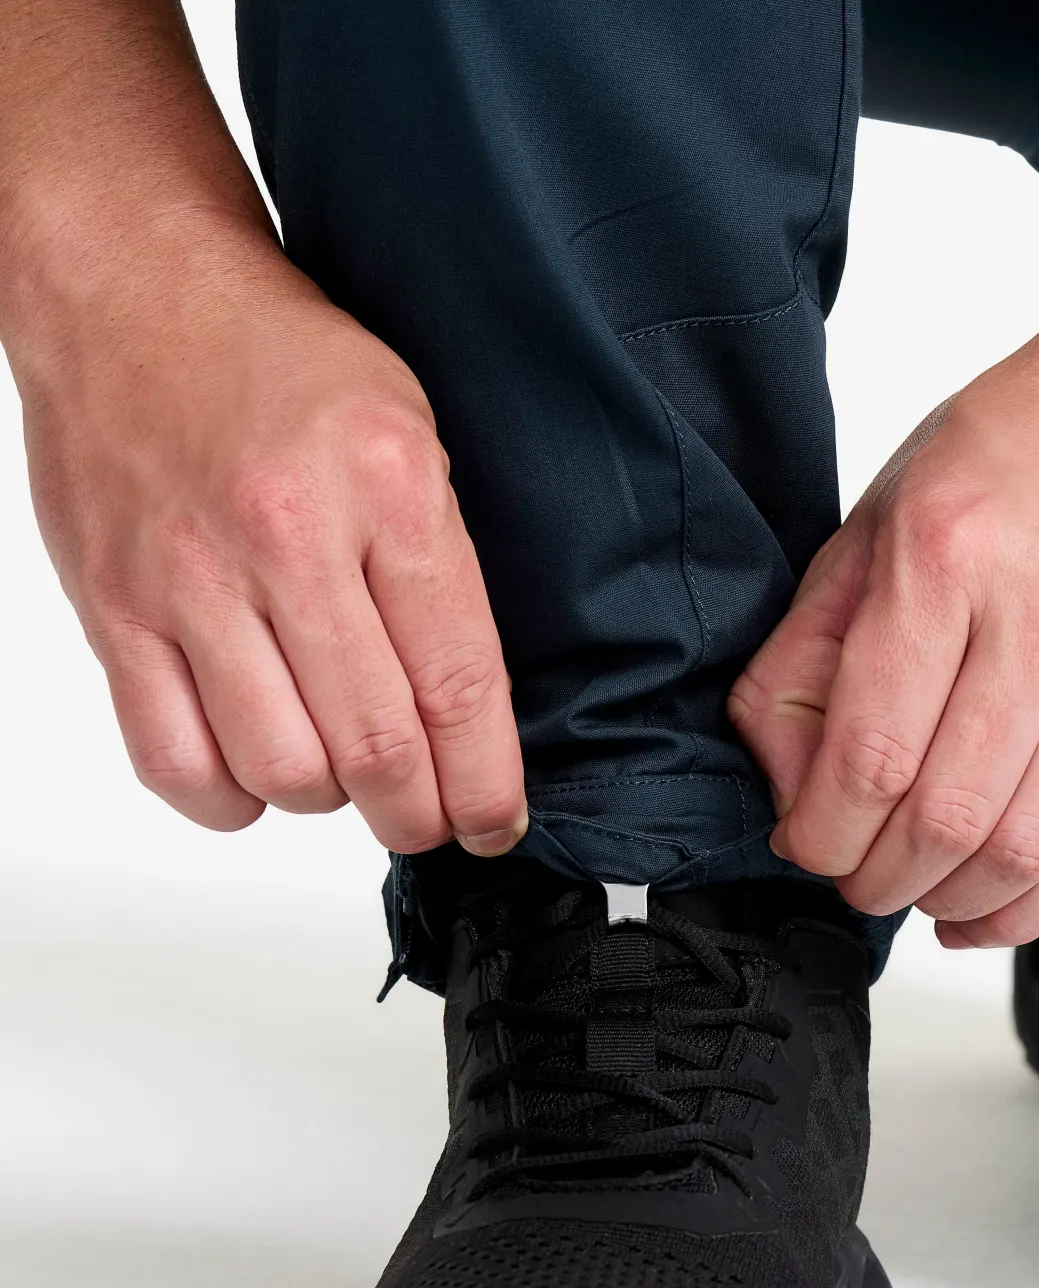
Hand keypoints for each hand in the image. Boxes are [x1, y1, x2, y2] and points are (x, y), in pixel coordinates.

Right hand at [9, 218, 524, 853]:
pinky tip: (258, 773)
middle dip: (419, 815)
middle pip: (377, 748)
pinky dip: (229, 799)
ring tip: (343, 774)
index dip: (488, 783)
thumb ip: (442, 570)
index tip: (496, 823)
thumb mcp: (413, 438)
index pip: (460, 685)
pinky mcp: (114, 605)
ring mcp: (190, 576)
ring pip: (281, 769)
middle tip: (430, 821)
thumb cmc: (280, 361)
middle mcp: (287, 536)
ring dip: (329, 801)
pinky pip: (175, 760)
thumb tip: (470, 716)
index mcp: (389, 488)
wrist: (132, 285)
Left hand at [728, 253, 1038, 946]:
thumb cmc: (1026, 439)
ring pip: (1022, 848)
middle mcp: (1035, 625)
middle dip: (875, 876)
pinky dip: (1027, 908)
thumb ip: (813, 639)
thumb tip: (781, 764)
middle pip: (944, 818)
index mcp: (947, 561)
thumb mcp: (880, 510)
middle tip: (847, 871)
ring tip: (907, 889)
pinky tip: (975, 914)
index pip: (872, 752)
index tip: (802, 840)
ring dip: (946, 898)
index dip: (821, 830)